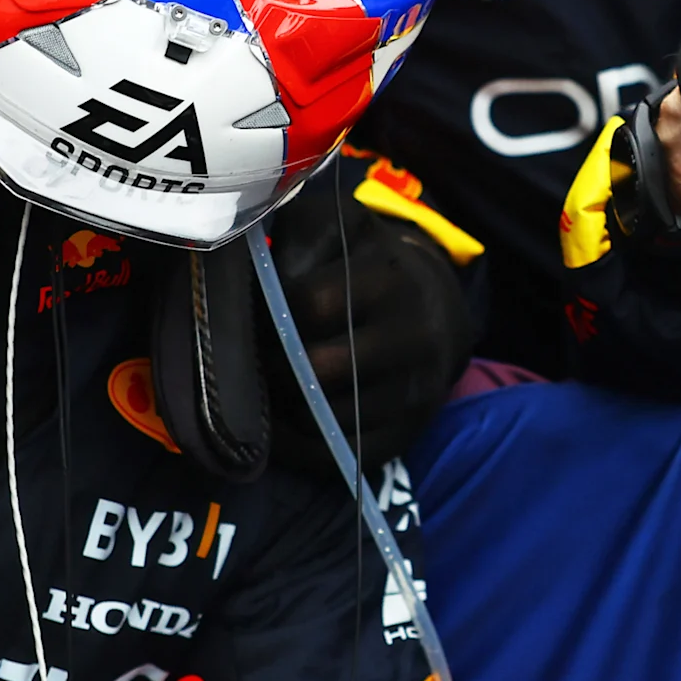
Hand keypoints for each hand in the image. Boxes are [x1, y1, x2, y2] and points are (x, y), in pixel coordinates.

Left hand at [267, 197, 470, 463]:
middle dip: (269, 367)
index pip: (308, 305)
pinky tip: (278, 424)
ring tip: (262, 389)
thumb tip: (264, 281)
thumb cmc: (363, 260)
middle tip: (248, 360)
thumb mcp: (338, 225)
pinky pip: (338, 455)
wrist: (431, 305)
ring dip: (280, 411)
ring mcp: (414, 391)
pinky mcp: (407, 433)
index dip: (267, 314)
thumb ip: (299, 235)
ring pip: (324, 419)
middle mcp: (412, 338)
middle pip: (315, 370)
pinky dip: (297, 447)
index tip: (250, 316)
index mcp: (390, 279)